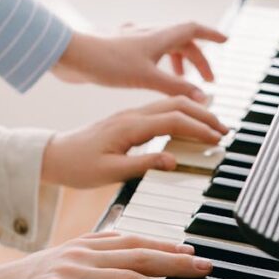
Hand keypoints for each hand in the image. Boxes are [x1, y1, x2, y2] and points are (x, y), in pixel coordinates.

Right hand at [0, 232, 212, 278]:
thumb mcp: (60, 270)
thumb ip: (89, 265)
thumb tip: (120, 266)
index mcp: (81, 246)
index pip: (131, 241)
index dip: (163, 244)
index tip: (191, 250)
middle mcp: (79, 253)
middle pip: (135, 255)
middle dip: (174, 260)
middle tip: (205, 266)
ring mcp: (67, 271)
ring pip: (123, 277)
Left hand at [41, 96, 228, 187]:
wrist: (52, 156)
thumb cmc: (77, 166)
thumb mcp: (109, 172)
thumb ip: (143, 166)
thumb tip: (173, 161)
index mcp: (129, 126)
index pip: (173, 121)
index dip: (199, 128)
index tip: (218, 139)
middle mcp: (131, 116)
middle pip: (176, 105)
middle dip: (203, 115)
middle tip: (225, 130)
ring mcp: (128, 115)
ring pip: (168, 105)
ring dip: (193, 112)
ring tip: (213, 125)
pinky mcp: (125, 120)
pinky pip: (159, 111)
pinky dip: (179, 114)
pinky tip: (187, 122)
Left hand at [51, 22, 227, 100]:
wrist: (70, 56)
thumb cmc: (106, 63)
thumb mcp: (147, 78)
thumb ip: (175, 87)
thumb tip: (202, 96)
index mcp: (159, 37)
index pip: (194, 30)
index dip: (212, 35)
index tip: (226, 42)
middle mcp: (147, 34)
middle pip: (181, 41)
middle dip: (197, 60)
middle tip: (207, 81)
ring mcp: (131, 40)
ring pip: (163, 47)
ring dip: (178, 63)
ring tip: (182, 82)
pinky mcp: (117, 50)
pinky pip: (146, 54)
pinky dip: (158, 65)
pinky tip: (151, 77)